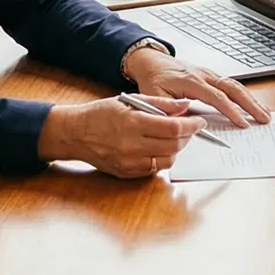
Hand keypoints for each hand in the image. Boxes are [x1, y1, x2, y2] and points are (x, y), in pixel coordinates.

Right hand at [38, 95, 201, 176]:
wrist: (75, 134)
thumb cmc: (100, 114)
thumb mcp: (129, 101)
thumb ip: (159, 104)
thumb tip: (184, 106)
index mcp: (132, 123)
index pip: (173, 128)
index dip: (191, 125)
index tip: (199, 121)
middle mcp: (131, 145)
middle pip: (174, 145)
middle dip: (188, 136)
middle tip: (190, 128)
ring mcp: (129, 162)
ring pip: (168, 160)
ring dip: (177, 148)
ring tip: (174, 137)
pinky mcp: (127, 173)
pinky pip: (155, 169)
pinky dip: (162, 158)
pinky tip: (159, 147)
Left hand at [124, 45, 270, 127]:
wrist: (152, 62)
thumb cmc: (153, 79)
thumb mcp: (153, 95)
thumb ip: (168, 107)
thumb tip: (185, 116)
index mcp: (191, 81)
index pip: (216, 96)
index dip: (230, 110)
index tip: (242, 123)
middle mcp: (204, 75)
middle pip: (233, 88)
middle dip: (251, 104)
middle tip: (264, 119)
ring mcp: (210, 74)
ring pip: (236, 85)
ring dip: (252, 100)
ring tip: (266, 114)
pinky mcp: (212, 76)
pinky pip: (232, 85)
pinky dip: (245, 96)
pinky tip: (253, 105)